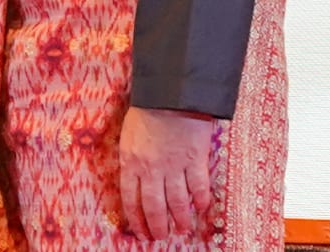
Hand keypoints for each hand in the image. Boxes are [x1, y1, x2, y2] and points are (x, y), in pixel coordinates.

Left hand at [119, 105, 215, 240]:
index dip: (136, 219)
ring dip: (180, 219)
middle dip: (157, 226)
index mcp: (131, 162)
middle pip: (154, 207)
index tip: (141, 232)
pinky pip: (198, 188)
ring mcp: (174, 166)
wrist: (170, 92)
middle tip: (161, 236)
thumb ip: (132, 158)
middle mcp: (151, 169)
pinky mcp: (195, 160)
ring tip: (182, 229)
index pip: (131, 199)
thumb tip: (135, 179)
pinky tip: (200, 208)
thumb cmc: (147, 109)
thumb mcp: (128, 134)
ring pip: (177, 203)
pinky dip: (200, 200)